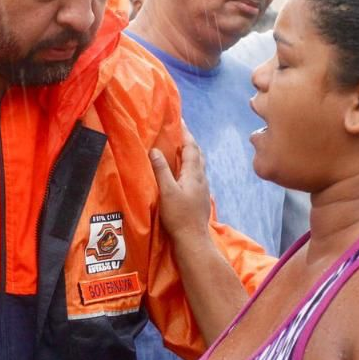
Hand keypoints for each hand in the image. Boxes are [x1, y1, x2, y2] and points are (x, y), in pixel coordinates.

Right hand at [149, 124, 211, 243]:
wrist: (192, 239)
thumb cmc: (179, 215)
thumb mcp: (167, 191)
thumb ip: (161, 170)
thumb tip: (155, 150)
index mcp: (194, 174)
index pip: (191, 148)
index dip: (185, 133)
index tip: (179, 120)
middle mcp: (201, 178)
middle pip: (197, 154)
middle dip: (189, 141)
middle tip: (179, 132)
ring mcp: (203, 189)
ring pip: (198, 165)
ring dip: (191, 154)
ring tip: (181, 149)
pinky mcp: (200, 197)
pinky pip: (196, 174)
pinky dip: (190, 166)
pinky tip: (184, 172)